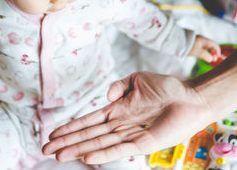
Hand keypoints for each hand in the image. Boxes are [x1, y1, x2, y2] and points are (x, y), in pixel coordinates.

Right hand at [42, 72, 213, 163]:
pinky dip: (104, 153)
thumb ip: (119, 86)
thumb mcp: (138, 80)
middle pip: (89, 134)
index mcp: (118, 110)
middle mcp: (121, 124)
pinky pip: (121, 148)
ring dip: (79, 149)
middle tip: (46, 150)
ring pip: (100, 143)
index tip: (53, 134)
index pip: (90, 120)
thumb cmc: (167, 87)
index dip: (71, 127)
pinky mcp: (145, 142)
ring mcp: (131, 134)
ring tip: (60, 155)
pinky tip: (88, 157)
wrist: (190, 96)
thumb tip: (106, 96)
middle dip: (68, 142)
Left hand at [188, 35, 220, 62]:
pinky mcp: (194, 43)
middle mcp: (202, 39)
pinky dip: (205, 51)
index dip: (218, 52)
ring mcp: (198, 41)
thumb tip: (211, 59)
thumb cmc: (187, 46)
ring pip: (207, 46)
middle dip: (214, 52)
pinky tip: (203, 55)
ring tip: (209, 58)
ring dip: (209, 52)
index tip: (217, 58)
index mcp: (205, 40)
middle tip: (213, 59)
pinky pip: (202, 47)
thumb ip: (205, 55)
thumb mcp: (197, 51)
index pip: (215, 45)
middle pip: (212, 45)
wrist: (177, 41)